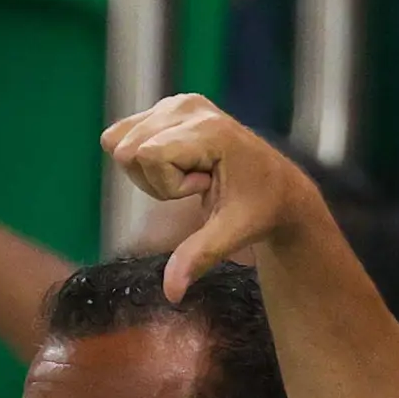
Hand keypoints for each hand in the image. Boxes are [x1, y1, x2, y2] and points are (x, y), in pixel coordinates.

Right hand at [102, 93, 321, 300]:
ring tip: (194, 175)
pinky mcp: (170, 106)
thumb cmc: (260, 209)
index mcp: (209, 129)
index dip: (168, 184)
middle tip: (200, 184)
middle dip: (156, 179)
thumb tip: (172, 294)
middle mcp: (189, 107)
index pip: (146, 156)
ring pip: (119, 142)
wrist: (279, 187)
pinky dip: (147, 160)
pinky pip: (123, 136)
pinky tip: (185, 166)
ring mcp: (178, 103)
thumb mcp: (232, 234)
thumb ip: (199, 256)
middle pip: (126, 149)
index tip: (205, 187)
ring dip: (151, 170)